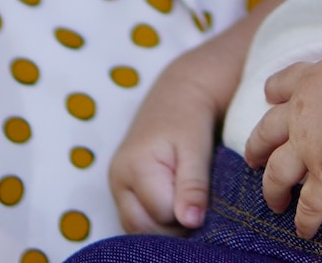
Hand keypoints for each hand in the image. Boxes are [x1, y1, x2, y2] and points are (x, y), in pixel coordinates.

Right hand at [108, 64, 218, 234]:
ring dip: (165, 226)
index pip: (163, 214)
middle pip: (144, 228)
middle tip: (197, 202)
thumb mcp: (196, 148)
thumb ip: (193, 186)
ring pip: (139, 228)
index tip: (204, 194)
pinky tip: (175, 204)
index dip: (188, 211)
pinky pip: (138, 219)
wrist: (178, 94)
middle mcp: (118, 180)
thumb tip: (191, 222)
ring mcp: (117, 186)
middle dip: (174, 225)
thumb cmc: (190, 118)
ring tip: (187, 202)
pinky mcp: (122, 189)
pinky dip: (157, 220)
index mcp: (134, 167)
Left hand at [243, 51, 321, 239]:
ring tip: (274, 202)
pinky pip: (309, 206)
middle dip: (257, 147)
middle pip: (265, 132)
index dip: (272, 93)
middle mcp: (302, 116)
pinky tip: (304, 231)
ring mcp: (310, 149)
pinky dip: (305, 221)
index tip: (268, 98)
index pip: (280, 85)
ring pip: (277, 174)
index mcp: (311, 82)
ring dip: (272, 190)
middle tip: (253, 157)